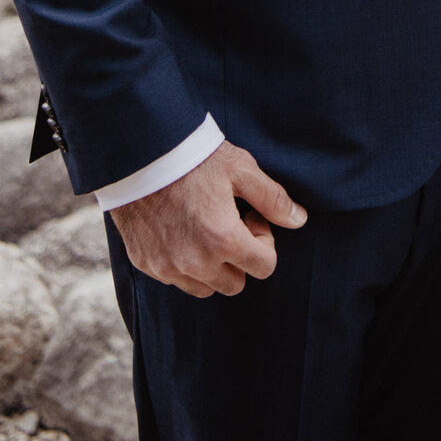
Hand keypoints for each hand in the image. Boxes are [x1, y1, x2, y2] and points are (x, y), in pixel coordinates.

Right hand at [110, 140, 305, 297]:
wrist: (141, 152)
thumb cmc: (194, 158)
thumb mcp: (241, 169)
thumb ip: (273, 199)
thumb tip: (299, 220)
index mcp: (223, 240)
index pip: (264, 267)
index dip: (264, 242)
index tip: (251, 217)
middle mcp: (196, 262)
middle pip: (236, 284)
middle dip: (240, 258)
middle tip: (230, 223)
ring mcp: (168, 267)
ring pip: (205, 288)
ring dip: (213, 267)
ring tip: (207, 228)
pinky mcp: (146, 264)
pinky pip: (176, 280)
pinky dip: (185, 265)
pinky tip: (182, 231)